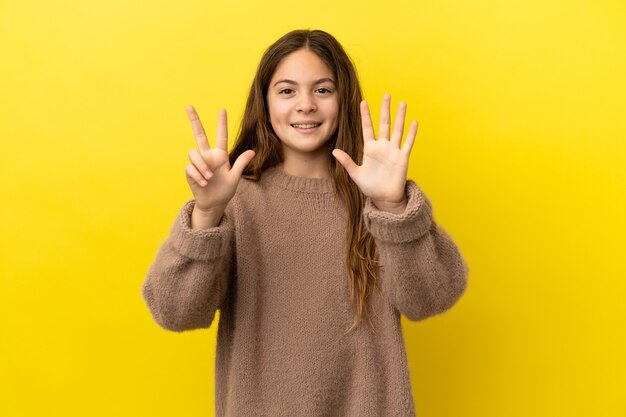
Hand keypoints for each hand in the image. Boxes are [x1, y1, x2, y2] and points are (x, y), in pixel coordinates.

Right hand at [185, 105, 254, 211]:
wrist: (214, 204)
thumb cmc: (225, 190)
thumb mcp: (235, 177)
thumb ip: (241, 163)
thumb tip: (252, 151)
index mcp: (220, 155)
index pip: (221, 136)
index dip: (221, 123)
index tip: (222, 109)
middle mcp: (208, 156)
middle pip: (199, 134)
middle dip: (194, 120)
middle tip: (189, 106)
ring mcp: (198, 163)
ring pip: (194, 153)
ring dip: (201, 166)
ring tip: (209, 178)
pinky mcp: (190, 171)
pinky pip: (190, 167)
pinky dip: (198, 175)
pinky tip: (203, 183)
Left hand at [332, 94, 417, 210]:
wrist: (384, 198)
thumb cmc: (370, 187)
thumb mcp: (355, 174)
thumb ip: (346, 161)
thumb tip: (334, 151)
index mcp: (370, 149)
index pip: (367, 128)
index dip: (366, 115)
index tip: (363, 102)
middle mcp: (382, 146)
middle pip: (384, 124)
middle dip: (385, 109)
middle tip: (386, 94)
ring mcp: (393, 151)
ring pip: (398, 130)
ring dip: (400, 117)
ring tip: (402, 103)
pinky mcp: (402, 158)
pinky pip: (407, 143)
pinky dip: (411, 133)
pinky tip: (414, 122)